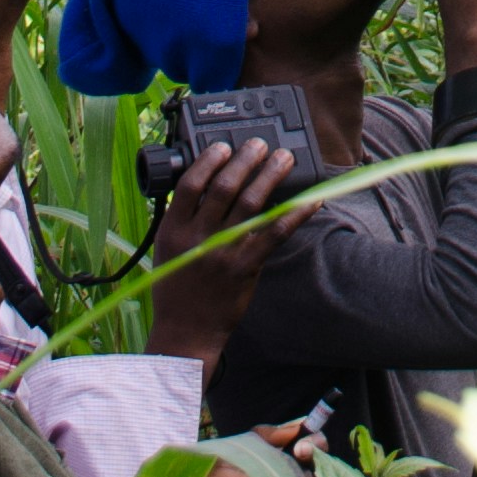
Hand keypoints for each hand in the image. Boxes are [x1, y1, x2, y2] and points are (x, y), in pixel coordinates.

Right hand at [146, 136, 298, 368]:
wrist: (186, 331)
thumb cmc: (175, 290)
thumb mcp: (167, 249)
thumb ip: (182, 220)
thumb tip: (203, 187)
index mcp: (173, 230)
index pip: (191, 185)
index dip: (209, 161)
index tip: (223, 146)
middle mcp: (198, 237)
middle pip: (224, 188)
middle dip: (245, 161)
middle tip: (260, 145)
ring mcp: (223, 252)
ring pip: (250, 204)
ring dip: (270, 177)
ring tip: (283, 159)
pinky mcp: (246, 267)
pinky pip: (275, 234)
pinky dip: (294, 214)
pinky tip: (309, 201)